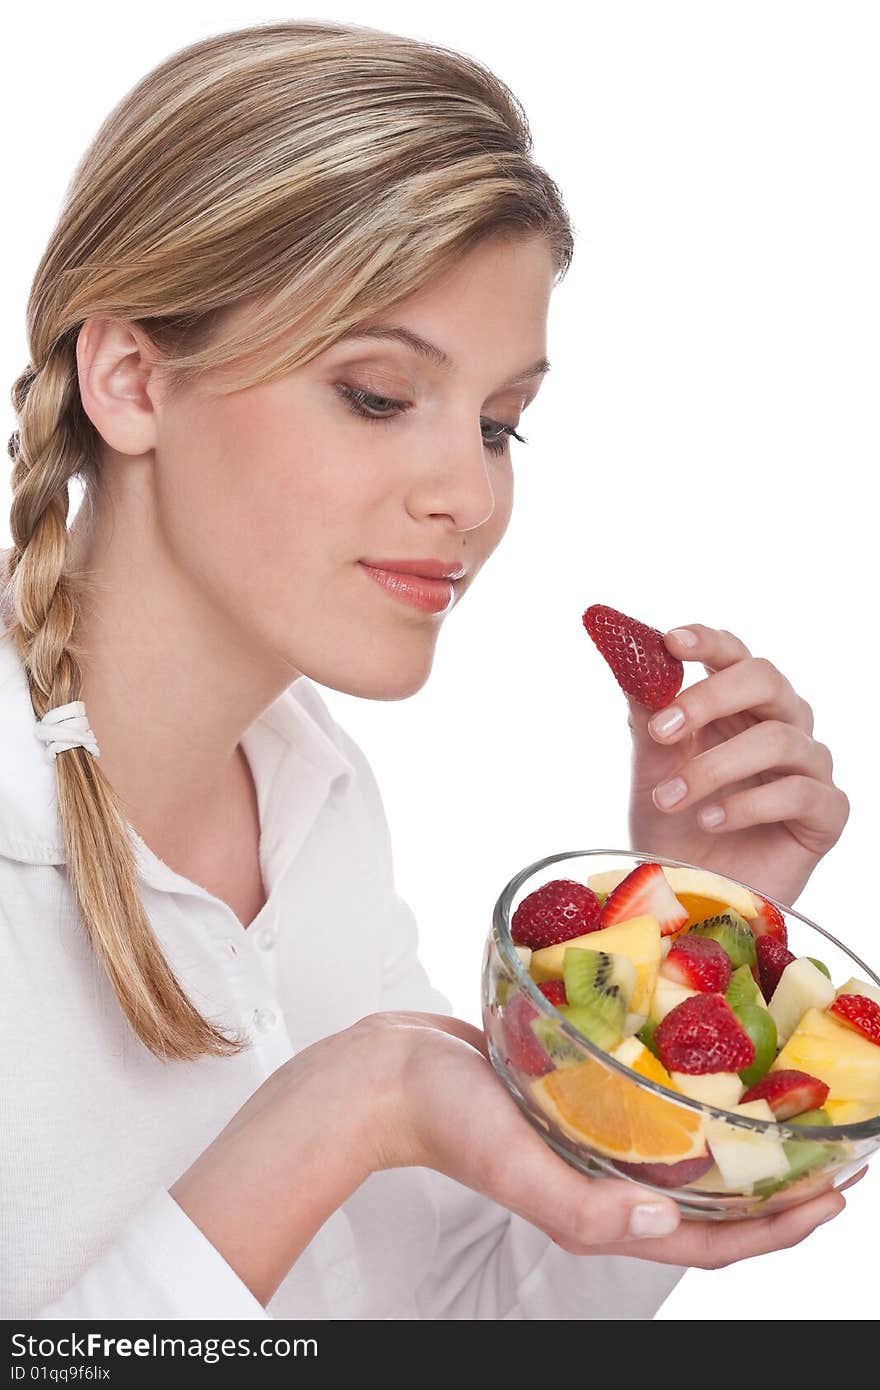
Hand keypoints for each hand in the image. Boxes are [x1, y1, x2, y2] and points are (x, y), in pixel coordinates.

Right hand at [367, 1011, 851, 1265]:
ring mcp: (593, 1134)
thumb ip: (586, 1207)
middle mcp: (607, 1174)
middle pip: (710, 1197)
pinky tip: (707, 1048)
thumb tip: (673, 1221)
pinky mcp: (576, 1091)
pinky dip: (687, 1085)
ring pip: (684, 1147)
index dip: (779, 1227)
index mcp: (601, 1209)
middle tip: (829, 1144)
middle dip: (776, 1182)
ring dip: (737, 1133)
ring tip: (784, 1098)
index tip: (835, 1194)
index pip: (710, 1240)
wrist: (386, 1073)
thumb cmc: (445, 1121)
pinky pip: (647, 1098)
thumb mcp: (515, 1167)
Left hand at [626, 624, 849, 904]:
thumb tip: (631, 659)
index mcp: (739, 705)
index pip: (734, 655)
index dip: (708, 642)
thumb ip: (647, 714)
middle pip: (766, 679)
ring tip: (670, 798)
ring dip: (715, 766)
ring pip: (780, 739)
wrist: (688, 894)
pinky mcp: (826, 814)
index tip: (670, 642)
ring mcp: (808, 768)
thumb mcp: (650, 767)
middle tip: (662, 729)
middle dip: (709, 698)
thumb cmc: (673, 826)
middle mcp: (780, 725)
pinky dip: (750, 805)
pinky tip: (712, 821)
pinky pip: (802, 792)